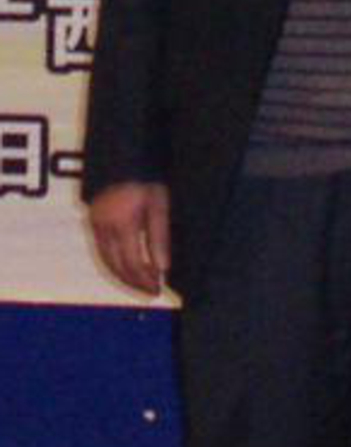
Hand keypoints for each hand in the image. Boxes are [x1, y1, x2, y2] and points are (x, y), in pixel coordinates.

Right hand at [90, 181, 170, 295]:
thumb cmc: (145, 178)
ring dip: (124, 275)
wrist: (122, 156)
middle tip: (152, 291)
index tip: (158, 288)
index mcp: (122, 224)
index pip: (133, 263)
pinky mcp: (92, 220)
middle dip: (134, 282)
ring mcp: (95, 224)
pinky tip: (128, 266)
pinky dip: (115, 262)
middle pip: (117, 265)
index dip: (145, 279)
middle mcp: (104, 227)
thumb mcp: (159, 205)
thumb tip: (162, 267)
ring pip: (107, 260)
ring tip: (142, 283)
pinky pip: (102, 249)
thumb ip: (159, 236)